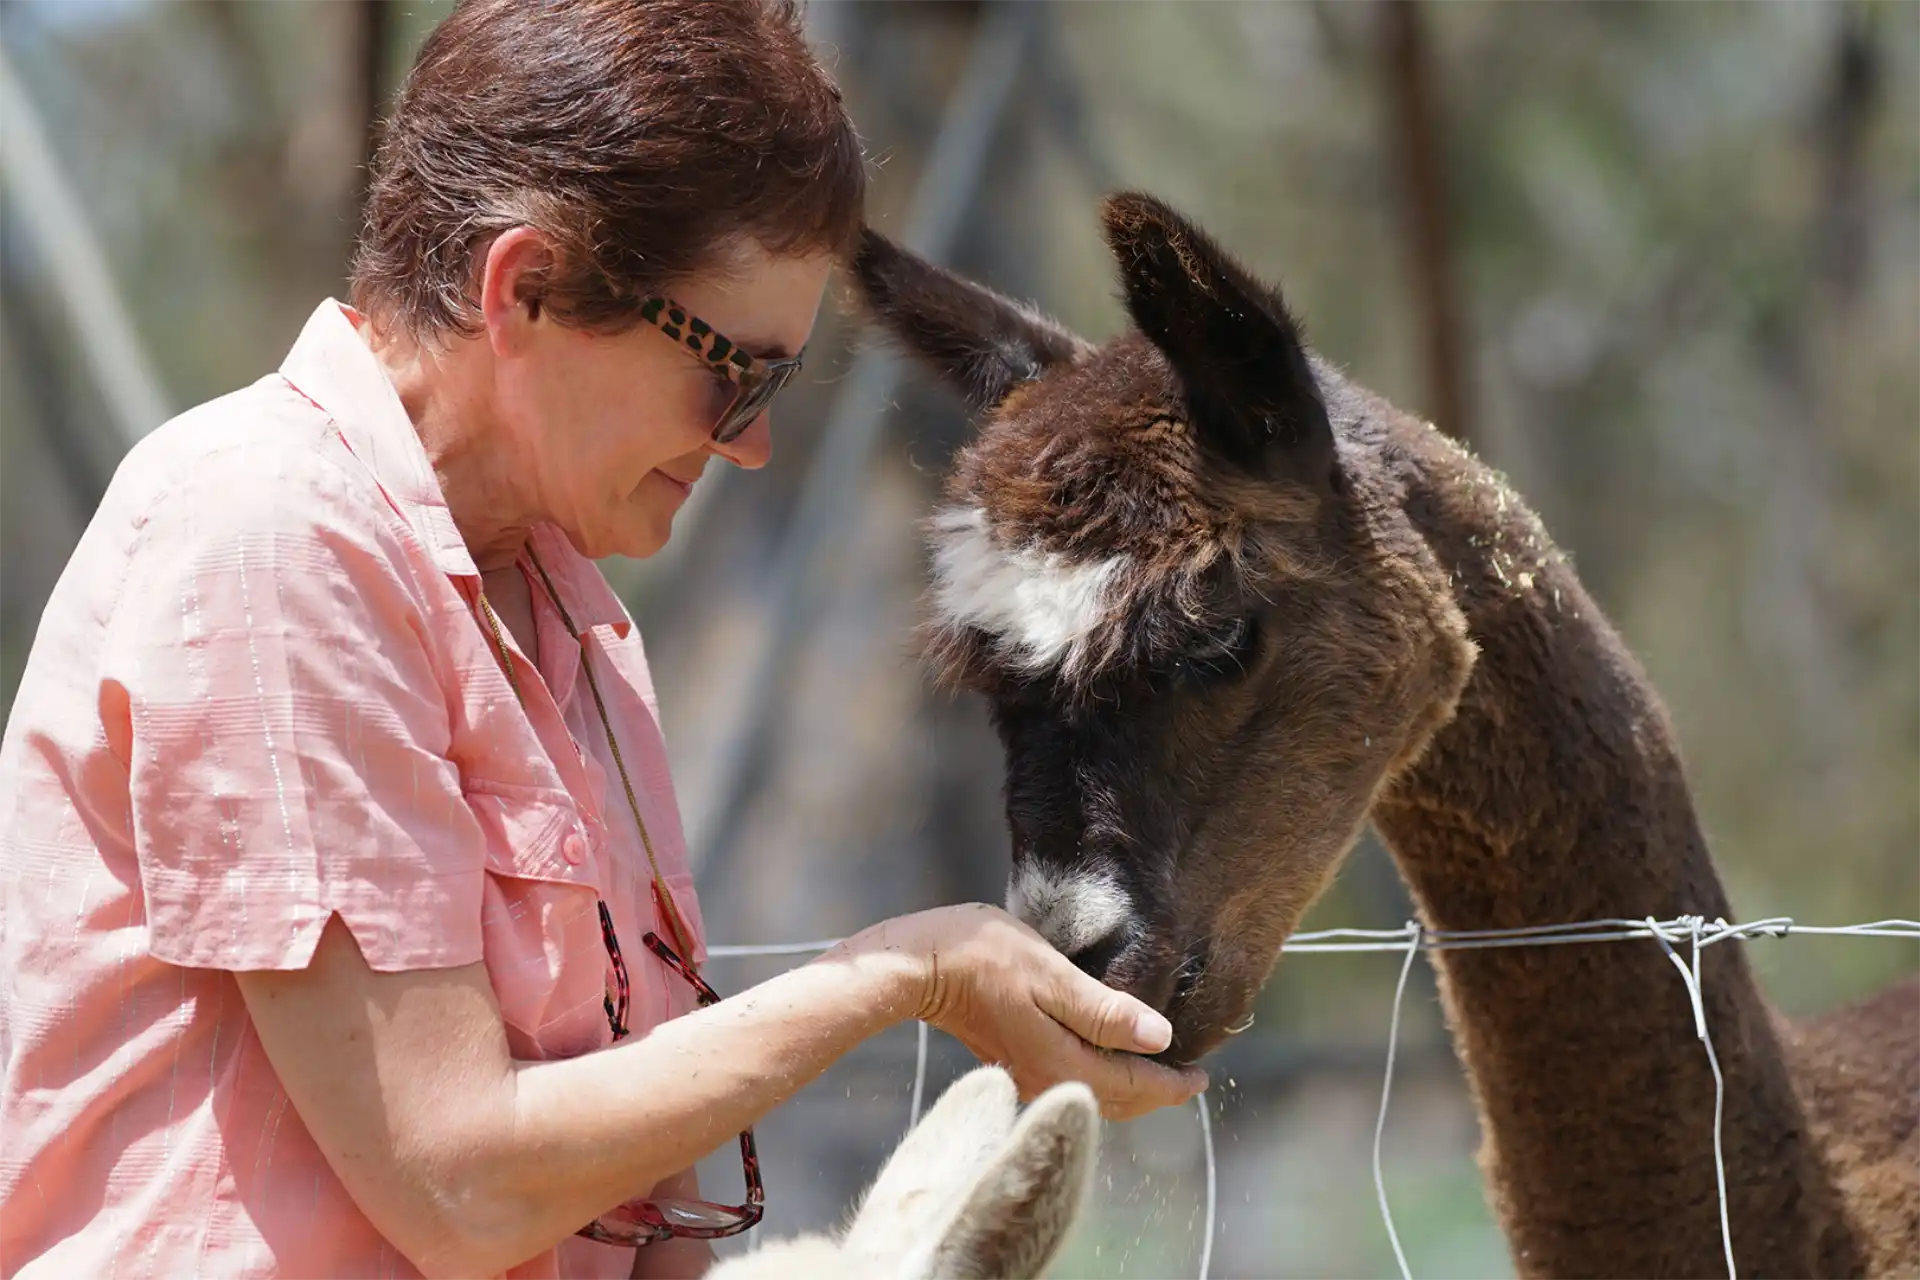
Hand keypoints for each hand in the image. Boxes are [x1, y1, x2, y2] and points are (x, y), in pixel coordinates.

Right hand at [846, 904, 1208, 1120]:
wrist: (918, 966)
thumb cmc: (983, 959)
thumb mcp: (1053, 976)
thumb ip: (1106, 1010)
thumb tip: (1160, 1039)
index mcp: (1065, 1065)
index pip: (1137, 1087)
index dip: (1175, 1083)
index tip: (1204, 1073)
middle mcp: (1049, 1080)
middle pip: (1118, 1100)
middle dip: (1156, 1089)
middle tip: (1188, 1070)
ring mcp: (1028, 1074)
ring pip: (1095, 1093)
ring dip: (1129, 1082)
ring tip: (1154, 1060)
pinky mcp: (1014, 1060)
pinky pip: (1072, 1080)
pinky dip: (1100, 1073)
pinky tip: (1106, 1049)